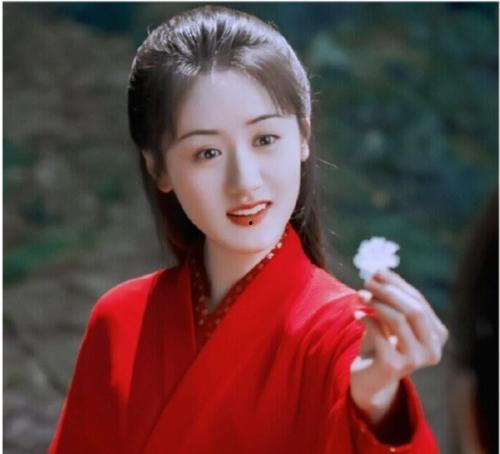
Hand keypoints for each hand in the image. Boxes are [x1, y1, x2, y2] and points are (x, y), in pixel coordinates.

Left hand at [349, 269, 448, 424]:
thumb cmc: (382, 343)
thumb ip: (389, 297)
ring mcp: (416, 360)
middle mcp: (433, 349)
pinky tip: (357, 314)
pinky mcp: (395, 366)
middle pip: (414, 310)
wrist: (371, 378)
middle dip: (389, 291)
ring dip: (377, 302)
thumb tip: (380, 270)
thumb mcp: (388, 318)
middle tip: (367, 281)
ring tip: (360, 294)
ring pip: (398, 319)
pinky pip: (380, 334)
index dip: (397, 283)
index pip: (419, 301)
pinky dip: (367, 319)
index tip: (377, 271)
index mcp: (437, 334)